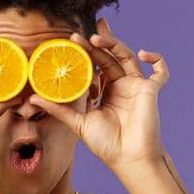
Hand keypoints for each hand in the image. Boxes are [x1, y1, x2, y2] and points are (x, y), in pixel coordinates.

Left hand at [29, 17, 168, 174]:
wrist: (128, 158)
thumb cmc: (107, 145)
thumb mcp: (78, 123)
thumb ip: (59, 109)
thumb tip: (33, 98)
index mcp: (106, 92)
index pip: (96, 65)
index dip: (87, 52)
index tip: (73, 40)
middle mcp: (122, 86)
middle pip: (110, 57)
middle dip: (98, 43)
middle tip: (80, 34)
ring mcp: (137, 87)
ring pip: (128, 58)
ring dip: (115, 45)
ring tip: (96, 40)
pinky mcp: (151, 91)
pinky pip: (160, 73)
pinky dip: (157, 60)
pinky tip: (142, 54)